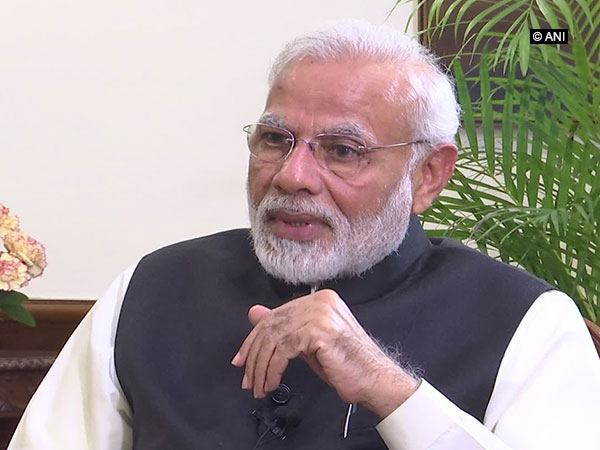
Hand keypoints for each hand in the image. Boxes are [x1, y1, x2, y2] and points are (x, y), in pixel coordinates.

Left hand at [231, 289, 418, 417]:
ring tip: (259, 386)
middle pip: (272, 325)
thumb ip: (284, 328)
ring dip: (261, 367)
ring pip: (275, 338)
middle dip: (254, 355)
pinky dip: (273, 370)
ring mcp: (321, 314)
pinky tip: (272, 383)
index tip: (242, 360)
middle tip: (247, 378)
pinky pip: (283, 350)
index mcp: (319, 299)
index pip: (276, 315)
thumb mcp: (308, 344)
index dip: (254, 339)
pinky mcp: (319, 331)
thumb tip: (255, 314)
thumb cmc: (347, 365)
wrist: (375, 380)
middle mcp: (320, 301)